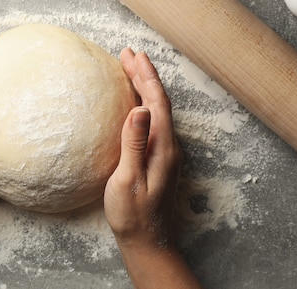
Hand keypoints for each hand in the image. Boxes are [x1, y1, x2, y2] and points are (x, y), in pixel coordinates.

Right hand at [104, 49, 199, 288]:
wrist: (147, 241)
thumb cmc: (133, 214)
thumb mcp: (128, 179)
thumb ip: (134, 144)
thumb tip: (139, 108)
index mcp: (163, 147)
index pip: (156, 102)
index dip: (146, 76)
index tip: (134, 55)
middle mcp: (168, 145)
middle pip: (158, 101)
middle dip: (144, 75)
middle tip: (128, 54)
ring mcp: (164, 151)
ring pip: (156, 110)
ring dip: (143, 87)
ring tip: (129, 69)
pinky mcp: (157, 158)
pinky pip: (152, 121)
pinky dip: (142, 103)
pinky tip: (132, 103)